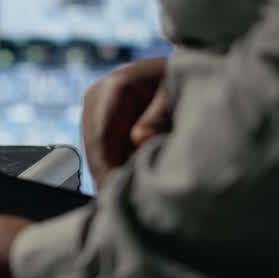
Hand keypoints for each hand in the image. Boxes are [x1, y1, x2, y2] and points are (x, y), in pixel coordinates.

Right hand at [81, 56, 171, 189]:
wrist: (184, 69)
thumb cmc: (184, 80)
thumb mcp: (176, 94)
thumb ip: (159, 117)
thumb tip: (139, 141)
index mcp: (111, 89)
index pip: (101, 138)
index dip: (107, 170)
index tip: (117, 196)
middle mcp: (95, 100)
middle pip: (94, 149)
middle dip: (108, 177)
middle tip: (123, 208)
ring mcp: (94, 111)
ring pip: (96, 154)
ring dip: (111, 174)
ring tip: (128, 200)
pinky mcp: (100, 123)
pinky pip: (103, 152)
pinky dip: (115, 167)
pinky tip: (128, 184)